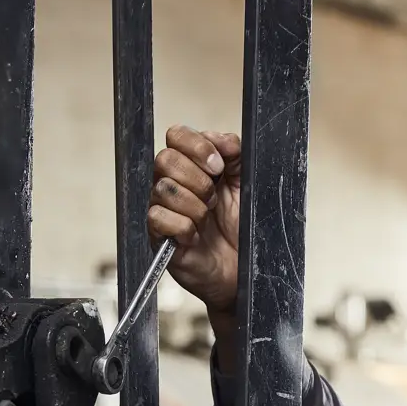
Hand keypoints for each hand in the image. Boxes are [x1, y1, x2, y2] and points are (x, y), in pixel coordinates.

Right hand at [148, 125, 242, 363]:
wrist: (245, 270)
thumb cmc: (243, 230)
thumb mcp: (247, 185)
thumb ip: (236, 155)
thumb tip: (222, 139)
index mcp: (193, 166)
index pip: (177, 135)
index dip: (197, 147)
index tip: (219, 167)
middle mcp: (174, 184)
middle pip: (165, 159)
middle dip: (198, 178)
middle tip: (215, 198)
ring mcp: (164, 210)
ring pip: (164, 189)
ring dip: (194, 206)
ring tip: (207, 220)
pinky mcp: (159, 237)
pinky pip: (159, 218)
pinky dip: (184, 227)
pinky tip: (196, 236)